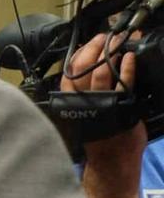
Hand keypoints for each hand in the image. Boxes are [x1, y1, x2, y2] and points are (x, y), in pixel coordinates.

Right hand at [64, 32, 148, 186]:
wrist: (112, 161)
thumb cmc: (101, 139)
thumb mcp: (86, 114)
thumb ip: (86, 95)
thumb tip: (94, 71)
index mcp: (71, 101)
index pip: (68, 71)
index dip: (80, 52)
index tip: (91, 41)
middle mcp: (82, 101)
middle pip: (81, 67)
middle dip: (95, 46)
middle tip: (107, 36)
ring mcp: (100, 102)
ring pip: (99, 71)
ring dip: (112, 51)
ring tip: (120, 40)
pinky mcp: (119, 106)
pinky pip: (122, 82)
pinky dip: (126, 67)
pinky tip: (130, 57)